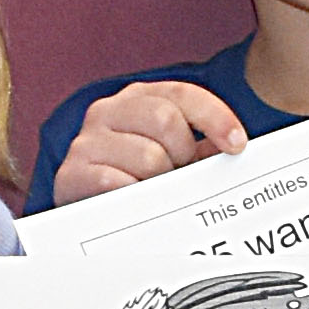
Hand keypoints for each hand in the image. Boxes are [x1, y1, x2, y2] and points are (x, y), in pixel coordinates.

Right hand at [51, 80, 245, 200]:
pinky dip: (134, 196)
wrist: (83, 214)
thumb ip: (200, 148)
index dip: (215, 117)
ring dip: (160, 182)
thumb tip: (232, 148)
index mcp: (136, 99)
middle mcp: (108, 111)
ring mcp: (86, 141)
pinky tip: (133, 202)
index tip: (237, 145)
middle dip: (183, 153)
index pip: (182, 94)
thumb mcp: (171, 158)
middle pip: (166, 119)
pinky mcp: (71, 173)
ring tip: (152, 191)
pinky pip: (116, 182)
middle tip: (177, 175)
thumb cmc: (133, 181)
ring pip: (148, 156)